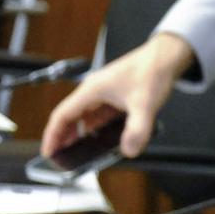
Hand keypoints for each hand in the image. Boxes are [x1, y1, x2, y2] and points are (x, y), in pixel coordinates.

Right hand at [40, 33, 195, 158]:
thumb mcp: (144, 104)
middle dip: (64, 138)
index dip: (53, 136)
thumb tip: (129, 150)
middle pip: (70, 117)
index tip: (48, 152)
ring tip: (80, 152)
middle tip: (62, 157)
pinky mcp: (114, 96)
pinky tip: (103, 140)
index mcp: (92, 90)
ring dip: (81, 134)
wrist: (166, 56)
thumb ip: (137, 130)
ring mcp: (104, 93)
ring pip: (85, 117)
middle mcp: (94, 91)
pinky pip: (99, 115)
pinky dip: (97, 129)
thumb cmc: (152, 70)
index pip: (62, 115)